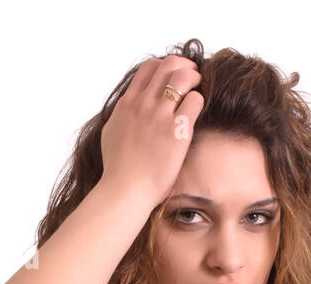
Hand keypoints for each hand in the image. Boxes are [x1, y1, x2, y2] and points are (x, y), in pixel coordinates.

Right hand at [100, 54, 203, 206]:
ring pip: (183, 77)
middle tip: (193, 78)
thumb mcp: (111, 134)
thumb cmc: (118, 170)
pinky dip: (199, 100)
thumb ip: (121, 116)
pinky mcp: (176, 132)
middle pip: (168, 65)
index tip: (174, 76)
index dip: (166, 66)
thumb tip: (125, 110)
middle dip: (185, 66)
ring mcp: (159, 116)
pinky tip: (198, 112)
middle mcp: (143, 104)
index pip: (150, 67)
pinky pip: (194, 100)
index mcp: (128, 103)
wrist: (125, 190)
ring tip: (199, 89)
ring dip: (195, 79)